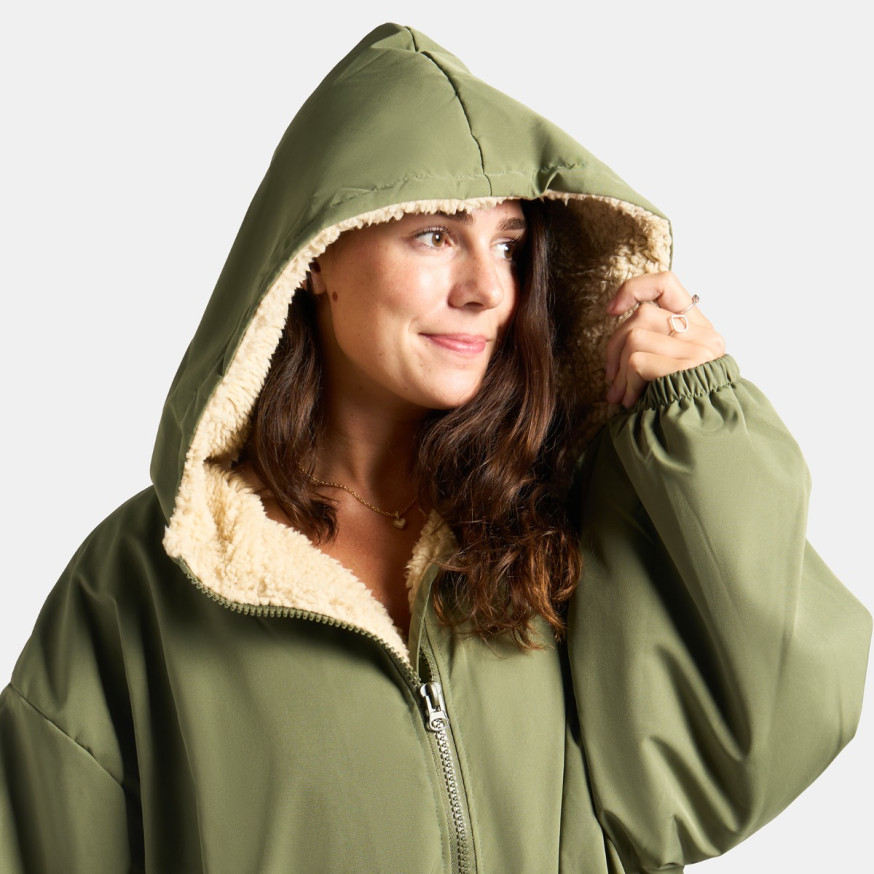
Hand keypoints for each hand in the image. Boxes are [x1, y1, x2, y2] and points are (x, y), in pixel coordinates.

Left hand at [604, 271, 724, 407]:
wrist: (704, 444)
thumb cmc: (678, 407)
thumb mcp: (668, 369)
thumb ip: (653, 344)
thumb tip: (616, 326)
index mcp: (700, 328)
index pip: (666, 283)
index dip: (634, 289)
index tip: (612, 310)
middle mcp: (704, 335)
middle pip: (641, 314)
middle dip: (614, 346)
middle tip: (611, 378)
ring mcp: (698, 351)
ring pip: (635, 336)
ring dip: (619, 370)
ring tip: (621, 395)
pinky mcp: (687, 367)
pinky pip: (636, 361)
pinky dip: (626, 383)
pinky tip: (631, 402)